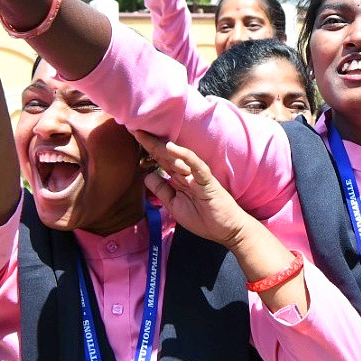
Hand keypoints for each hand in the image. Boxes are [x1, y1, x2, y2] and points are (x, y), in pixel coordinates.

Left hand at [137, 131, 249, 249]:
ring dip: (161, 147)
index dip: (148, 151)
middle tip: (134, 129)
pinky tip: (171, 147)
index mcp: (179, 179)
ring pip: (177, 158)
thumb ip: (162, 191)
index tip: (134, 139)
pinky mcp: (207, 180)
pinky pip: (195, 165)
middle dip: (150, 144)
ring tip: (145, 136)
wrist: (227, 230)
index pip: (161, 161)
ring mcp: (197, 176)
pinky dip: (185, 156)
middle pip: (166, 156)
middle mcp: (187, 174)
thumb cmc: (204, 219)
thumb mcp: (174, 205)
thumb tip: (147, 175)